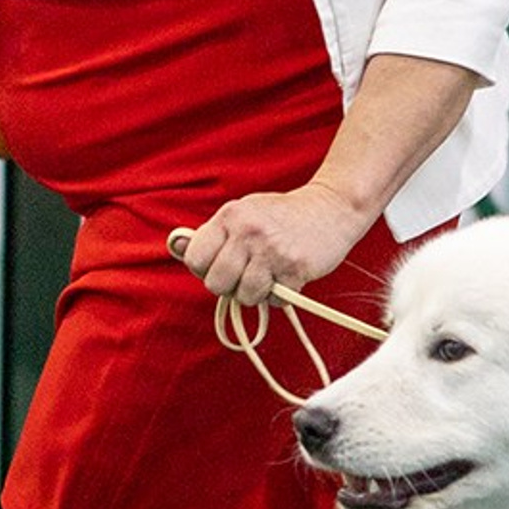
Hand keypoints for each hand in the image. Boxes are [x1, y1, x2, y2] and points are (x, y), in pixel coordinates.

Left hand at [176, 182, 374, 304]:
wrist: (332, 208)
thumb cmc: (283, 215)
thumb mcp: (243, 214)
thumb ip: (212, 234)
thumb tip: (176, 246)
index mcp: (230, 216)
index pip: (195, 259)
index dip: (206, 270)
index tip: (223, 265)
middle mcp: (248, 232)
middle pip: (216, 284)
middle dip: (230, 286)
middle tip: (247, 275)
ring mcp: (272, 250)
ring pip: (245, 296)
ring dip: (257, 293)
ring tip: (269, 276)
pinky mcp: (296, 268)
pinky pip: (276, 300)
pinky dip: (281, 296)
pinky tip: (289, 277)